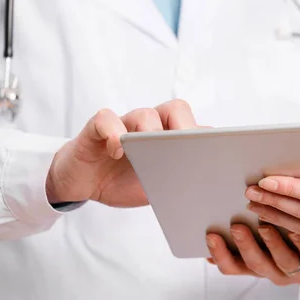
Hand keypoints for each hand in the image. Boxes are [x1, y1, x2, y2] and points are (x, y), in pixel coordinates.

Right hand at [46, 99, 196, 206]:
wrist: (86, 184)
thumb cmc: (125, 182)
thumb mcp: (156, 187)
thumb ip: (177, 182)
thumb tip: (202, 190)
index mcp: (168, 139)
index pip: (194, 128)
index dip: (205, 138)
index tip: (213, 155)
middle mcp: (150, 127)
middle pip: (176, 110)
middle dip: (185, 129)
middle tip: (185, 152)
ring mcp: (124, 125)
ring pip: (145, 114)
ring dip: (151, 133)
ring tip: (147, 156)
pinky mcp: (97, 129)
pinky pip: (106, 119)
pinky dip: (113, 132)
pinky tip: (116, 152)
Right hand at [205, 224, 299, 284]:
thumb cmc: (296, 225)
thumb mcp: (269, 223)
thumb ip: (250, 218)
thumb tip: (219, 210)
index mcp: (260, 262)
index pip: (232, 266)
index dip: (220, 254)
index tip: (210, 235)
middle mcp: (276, 270)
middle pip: (256, 264)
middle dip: (245, 245)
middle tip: (236, 227)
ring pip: (283, 263)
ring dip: (272, 244)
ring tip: (265, 226)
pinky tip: (298, 232)